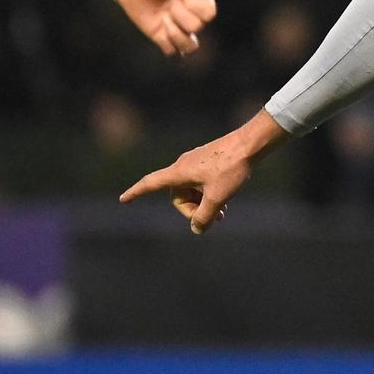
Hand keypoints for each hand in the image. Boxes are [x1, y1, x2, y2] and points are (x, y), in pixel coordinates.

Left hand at [115, 0, 234, 56]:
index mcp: (201, 0)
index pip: (210, 14)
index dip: (195, 6)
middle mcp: (192, 16)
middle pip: (198, 27)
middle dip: (180, 14)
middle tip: (168, 3)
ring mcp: (178, 29)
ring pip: (190, 47)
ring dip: (176, 33)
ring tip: (164, 20)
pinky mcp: (163, 39)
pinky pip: (173, 52)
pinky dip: (167, 43)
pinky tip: (159, 29)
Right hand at [119, 110, 287, 234]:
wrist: (250, 144)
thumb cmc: (231, 168)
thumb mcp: (217, 198)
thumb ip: (204, 217)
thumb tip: (197, 229)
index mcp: (179, 172)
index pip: (151, 183)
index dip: (136, 192)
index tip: (123, 199)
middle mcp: (183, 165)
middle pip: (178, 196)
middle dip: (193, 210)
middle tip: (214, 217)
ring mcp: (195, 163)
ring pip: (191, 191)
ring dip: (203, 203)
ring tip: (222, 213)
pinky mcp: (207, 162)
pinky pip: (200, 183)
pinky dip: (208, 194)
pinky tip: (225, 201)